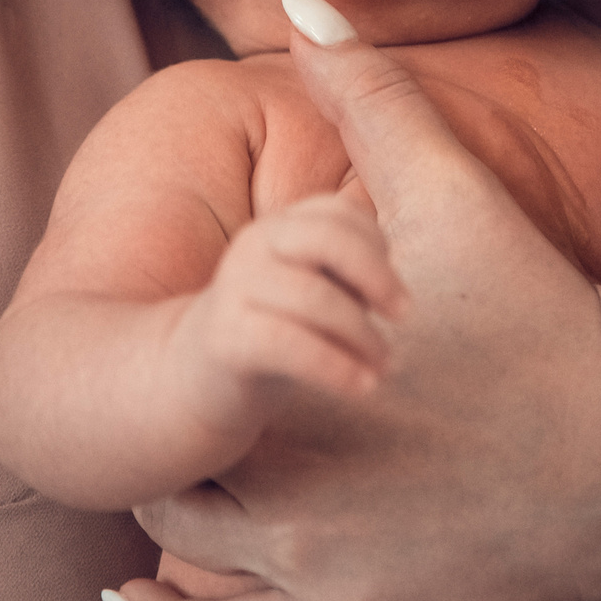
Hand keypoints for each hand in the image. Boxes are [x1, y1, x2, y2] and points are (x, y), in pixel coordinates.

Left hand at [112, 0, 600, 600]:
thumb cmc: (538, 318)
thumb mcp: (454, 195)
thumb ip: (371, 97)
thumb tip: (304, 4)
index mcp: (290, 370)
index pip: (165, 374)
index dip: (162, 363)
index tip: (174, 353)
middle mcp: (287, 480)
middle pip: (168, 468)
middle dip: (173, 443)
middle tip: (182, 421)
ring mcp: (320, 569)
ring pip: (188, 560)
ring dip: (176, 524)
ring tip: (187, 487)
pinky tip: (151, 595)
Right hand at [165, 191, 409, 456]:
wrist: (194, 379)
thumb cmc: (272, 332)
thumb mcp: (310, 291)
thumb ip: (346, 277)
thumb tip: (394, 289)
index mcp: (277, 228)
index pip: (337, 213)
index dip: (376, 247)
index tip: (393, 291)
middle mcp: (252, 246)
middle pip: (326, 238)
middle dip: (376, 276)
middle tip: (406, 316)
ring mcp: (233, 289)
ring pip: (313, 297)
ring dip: (363, 335)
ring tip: (384, 365)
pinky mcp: (224, 339)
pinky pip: (290, 345)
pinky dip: (337, 367)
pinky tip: (362, 387)